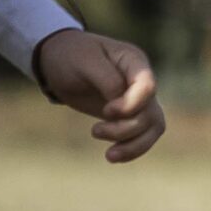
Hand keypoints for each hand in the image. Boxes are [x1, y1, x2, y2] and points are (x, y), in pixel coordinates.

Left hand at [31, 29, 166, 162]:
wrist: (58, 61)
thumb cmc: (70, 55)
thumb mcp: (84, 61)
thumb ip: (107, 79)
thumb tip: (122, 103)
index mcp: (134, 61)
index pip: (148, 87)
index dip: (132, 104)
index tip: (106, 112)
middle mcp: (142, 82)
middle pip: (150, 112)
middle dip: (125, 129)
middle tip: (95, 131)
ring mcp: (139, 99)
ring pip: (153, 128)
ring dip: (134, 145)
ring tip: (109, 156)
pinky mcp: (131, 115)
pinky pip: (143, 136)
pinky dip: (132, 149)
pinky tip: (113, 156)